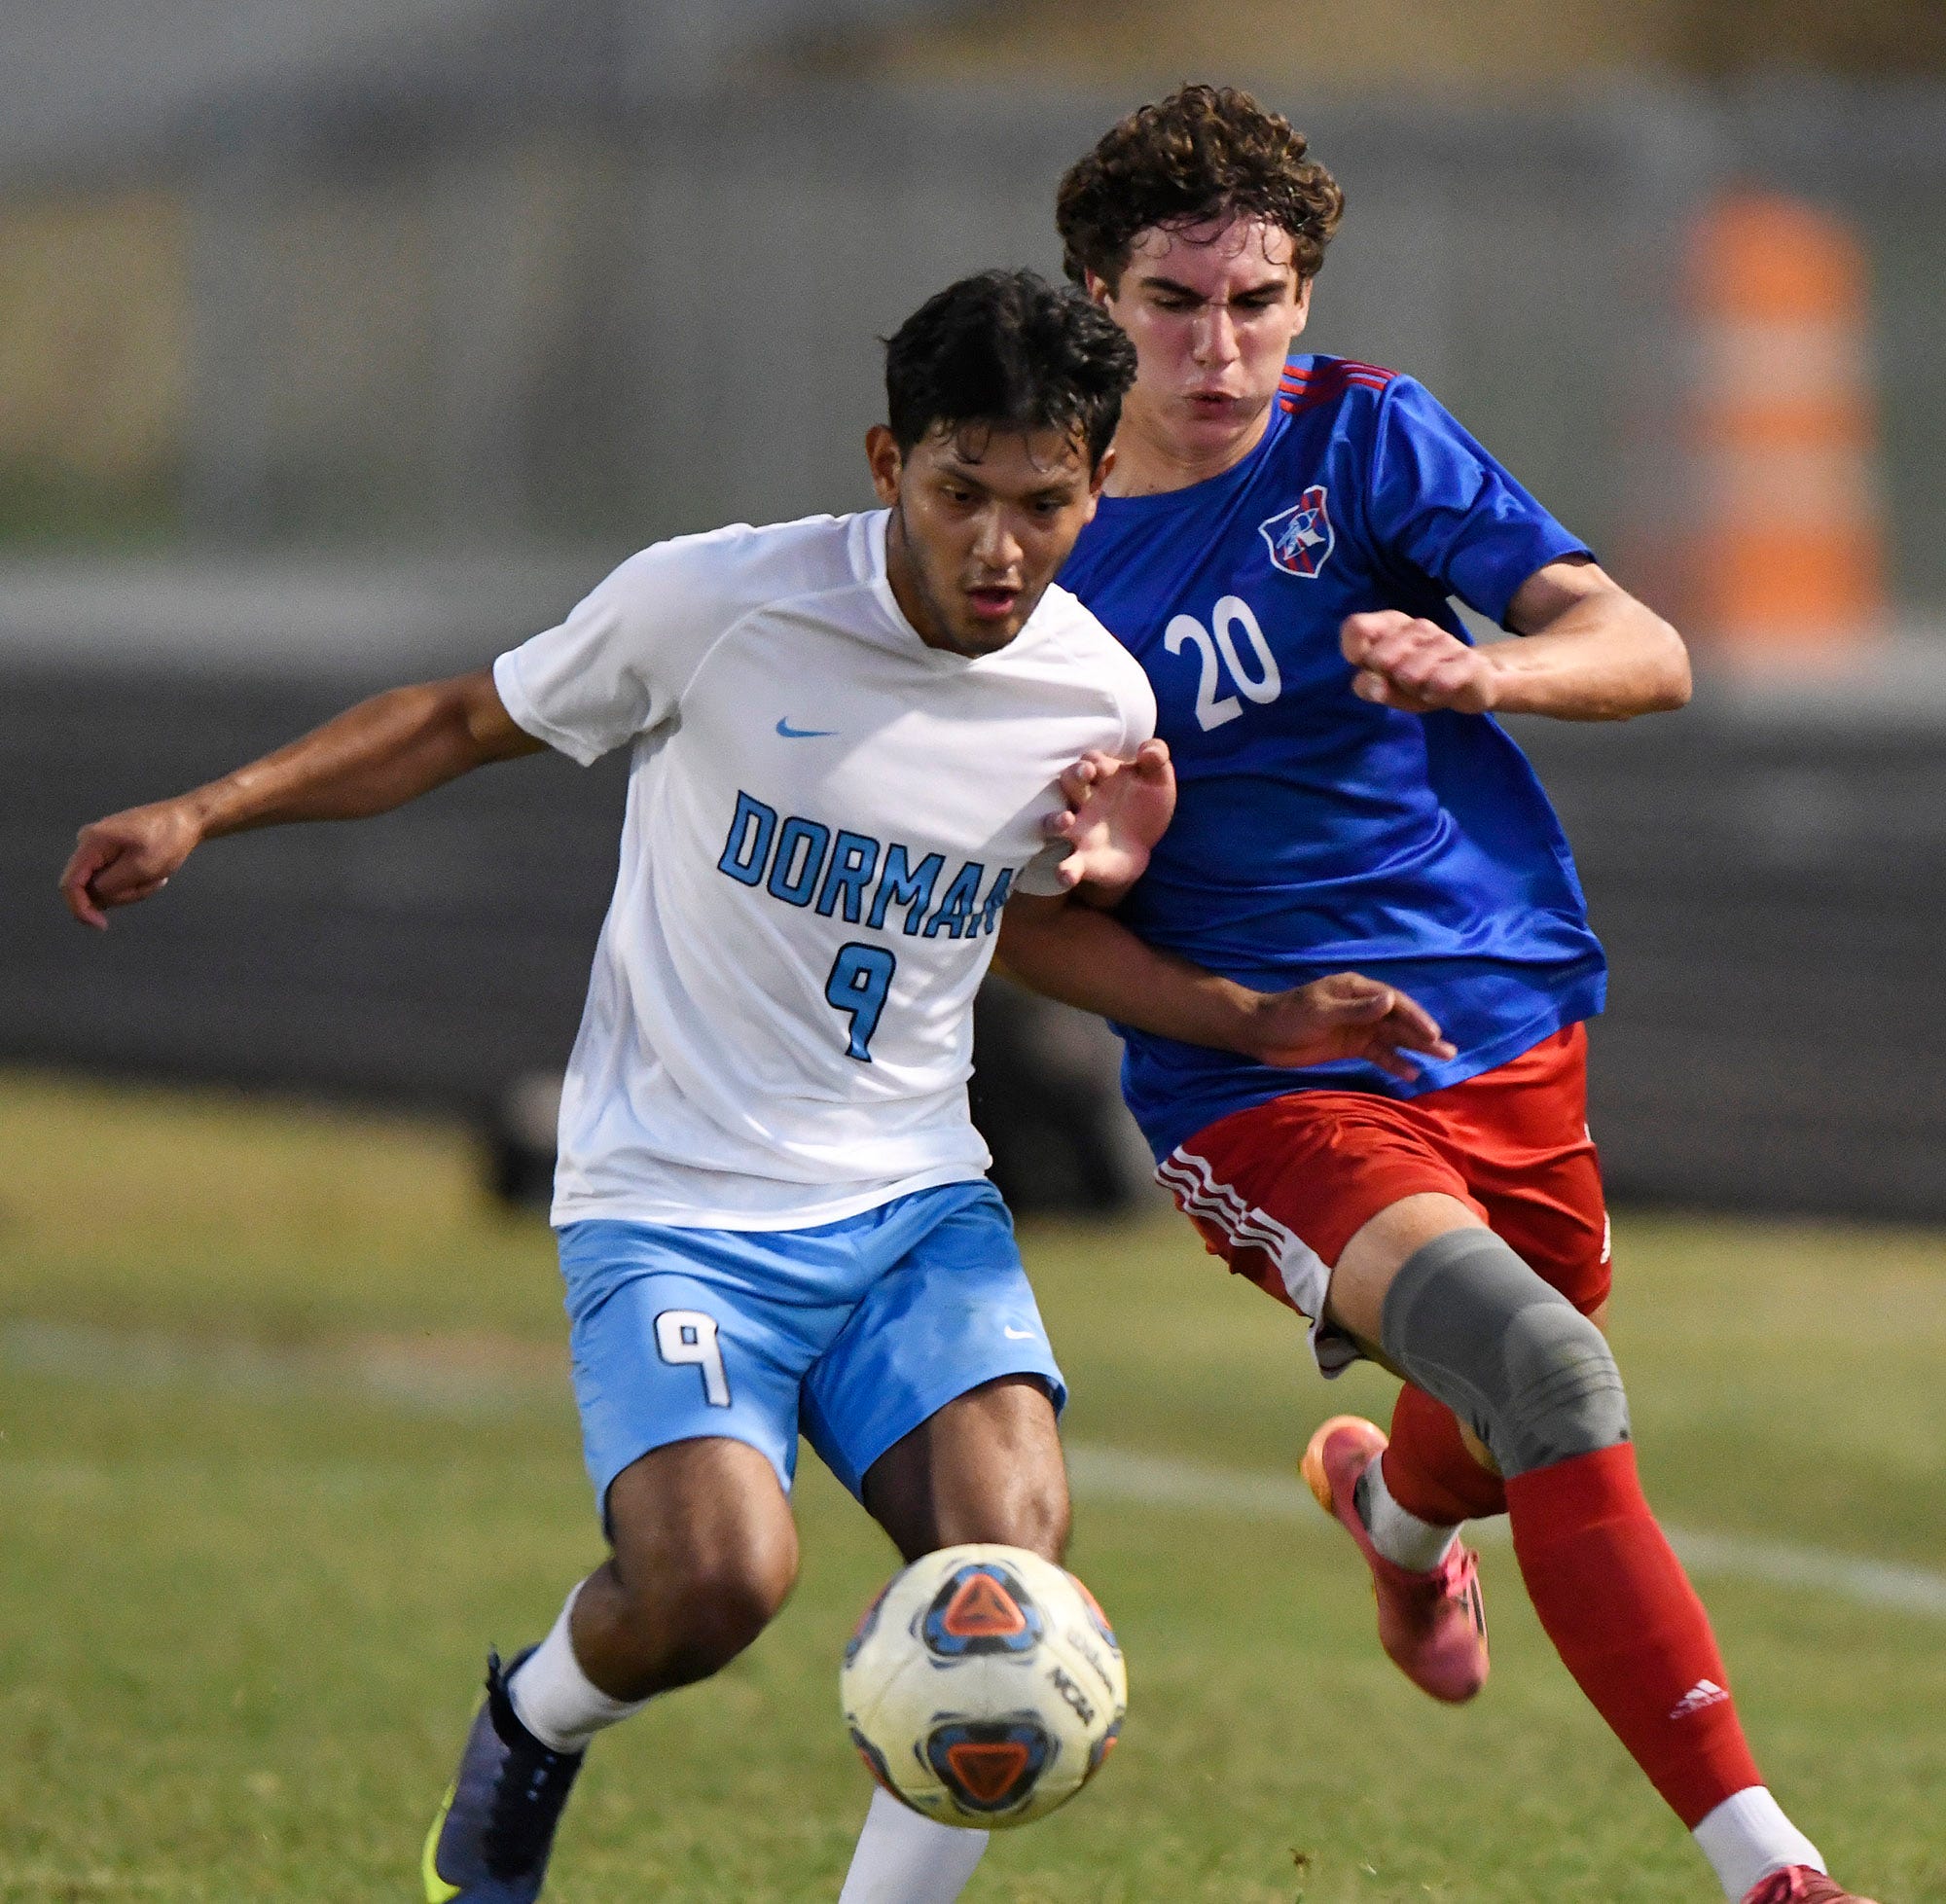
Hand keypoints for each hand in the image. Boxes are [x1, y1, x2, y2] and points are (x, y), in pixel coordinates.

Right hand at [60, 800, 204, 928]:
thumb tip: (92, 897)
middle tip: (150, 884)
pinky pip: (116, 877)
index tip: (100, 925)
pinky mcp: (111, 851)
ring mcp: (100, 847)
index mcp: (91, 843)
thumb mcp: (141, 868)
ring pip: (106, 885)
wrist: (188, 819)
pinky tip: (154, 874)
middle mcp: (88, 843)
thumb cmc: (168, 840)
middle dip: (121, 893)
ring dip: (132, 888)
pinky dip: (135, 882)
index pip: (70, 884)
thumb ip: (111, 886)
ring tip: (157, 877)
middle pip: (90, 886)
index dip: (80, 909)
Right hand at [1042, 739, 1174, 901]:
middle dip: (1073, 776)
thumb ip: (1156, 757)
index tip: (1102, 767)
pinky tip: (1067, 875)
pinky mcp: (1082, 861)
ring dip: (1055, 821)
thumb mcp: (1158, 778)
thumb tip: (1148, 751)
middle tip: (1085, 774)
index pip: (1091, 761)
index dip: (1094, 761)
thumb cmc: (1145, 805)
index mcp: (1102, 778)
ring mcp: (1079, 832)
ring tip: (1065, 820)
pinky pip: (1067, 866)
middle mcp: (1084, 802)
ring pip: (1054, 823)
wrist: (1143, 847)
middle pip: (1068, 782)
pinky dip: (1064, 871)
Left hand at [1237, 972, 1456, 1082]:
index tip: (1431, 1034)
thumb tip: (1390, 1000)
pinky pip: (1377, 1053)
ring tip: (1440, 1060)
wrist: (1260, 1033)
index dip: (1415, 1017)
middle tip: (1448, 1051)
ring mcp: (1357, 1026)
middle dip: (1423, 1035)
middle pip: (1398, 1020)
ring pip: (1392, 1038)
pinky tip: (1411, 1073)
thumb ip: (1356, 1009)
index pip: (1394, 1002)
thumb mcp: (1322, 1012)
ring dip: (1415, 1049)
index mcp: (1356, 989)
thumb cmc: (1288, 1016)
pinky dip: (1394, 1062)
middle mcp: (1362, 1006)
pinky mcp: (1350, 1045)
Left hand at [1341, 611, 1498, 714]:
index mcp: (1393, 626)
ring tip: (1425, 689)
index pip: (1357, 627)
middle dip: (1385, 679)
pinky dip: (1435, 691)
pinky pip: (1442, 679)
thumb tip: (1366, 681)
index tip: (1367, 667)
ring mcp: (1444, 642)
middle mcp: (1417, 628)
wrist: (1480, 680)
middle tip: (1403, 683)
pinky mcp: (1469, 661)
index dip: (1355, 651)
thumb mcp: (1390, 687)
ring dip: (1412, 689)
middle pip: (1379, 657)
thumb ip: (1369, 685)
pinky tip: (1437, 693)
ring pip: (1409, 673)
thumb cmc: (1425, 680)